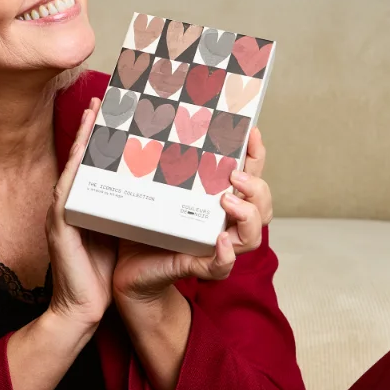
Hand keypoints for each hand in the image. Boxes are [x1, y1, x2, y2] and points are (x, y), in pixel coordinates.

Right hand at [47, 97, 116, 327]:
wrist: (82, 310)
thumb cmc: (100, 276)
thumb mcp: (120, 237)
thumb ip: (129, 214)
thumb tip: (153, 191)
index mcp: (85, 206)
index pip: (93, 166)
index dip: (99, 139)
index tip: (112, 113)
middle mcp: (70, 205)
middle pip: (80, 161)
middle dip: (88, 130)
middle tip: (100, 101)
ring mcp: (61, 214)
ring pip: (73, 169)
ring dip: (80, 142)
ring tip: (91, 115)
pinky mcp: (60, 227)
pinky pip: (67, 191)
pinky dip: (74, 169)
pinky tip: (82, 151)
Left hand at [112, 127, 272, 302]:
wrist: (127, 269)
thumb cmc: (142, 228)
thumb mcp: (152, 191)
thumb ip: (158, 165)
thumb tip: (152, 120)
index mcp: (217, 203)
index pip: (250, 178)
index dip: (256, 156)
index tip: (251, 132)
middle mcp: (223, 224)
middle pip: (262, 207)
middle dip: (257, 187)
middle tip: (235, 173)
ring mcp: (214, 248)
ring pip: (251, 238)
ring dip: (247, 216)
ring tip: (227, 200)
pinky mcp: (198, 267)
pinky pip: (222, 266)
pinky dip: (225, 254)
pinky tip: (219, 239)